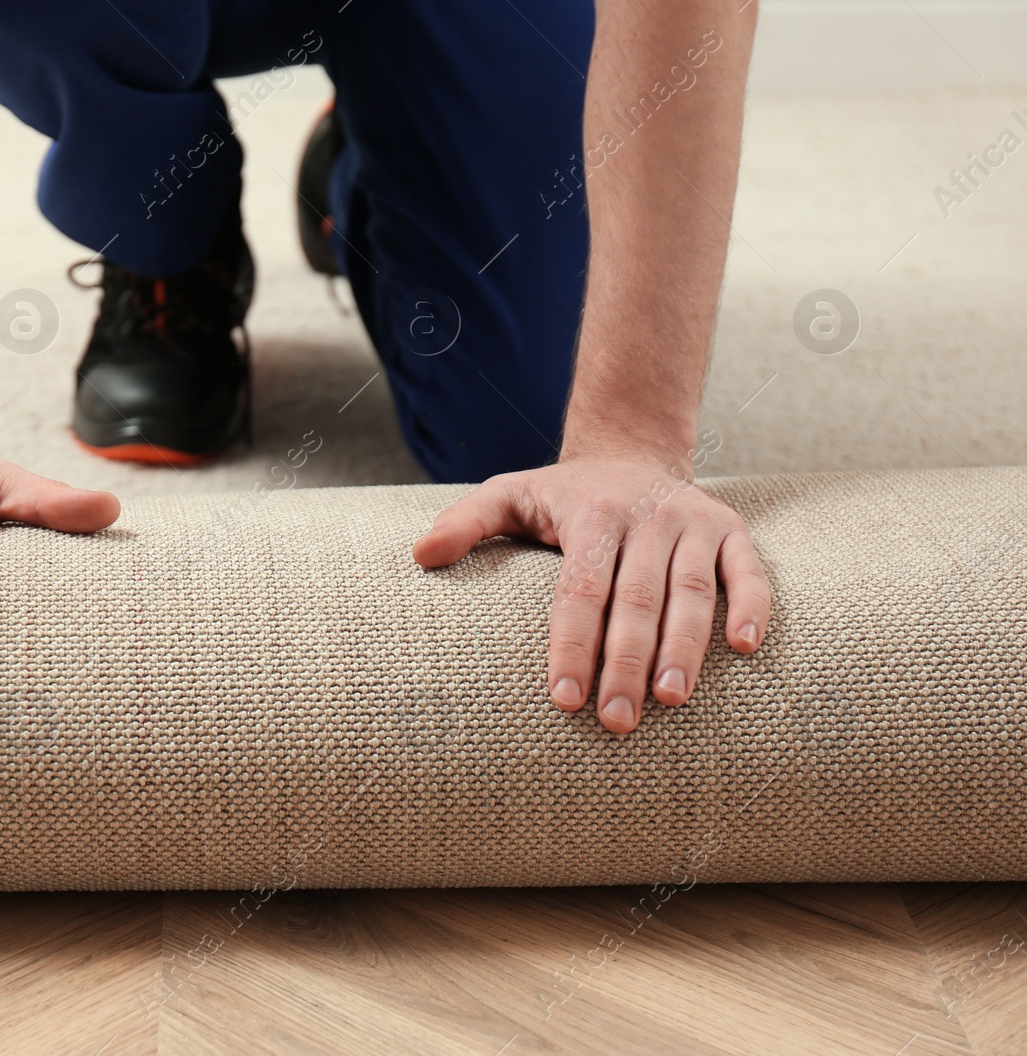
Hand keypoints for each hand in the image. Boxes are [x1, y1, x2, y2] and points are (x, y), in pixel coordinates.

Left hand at [411, 454, 770, 733]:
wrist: (632, 452)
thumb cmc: (564, 495)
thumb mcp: (509, 496)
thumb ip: (465, 523)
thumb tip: (420, 555)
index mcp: (592, 515)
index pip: (581, 589)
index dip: (572, 643)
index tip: (563, 697)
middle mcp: (647, 518)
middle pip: (637, 599)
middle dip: (625, 663)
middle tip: (616, 720)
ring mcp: (694, 523)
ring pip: (693, 592)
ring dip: (684, 648)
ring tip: (671, 700)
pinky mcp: (732, 531)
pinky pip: (750, 572)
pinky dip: (753, 607)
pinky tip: (744, 650)